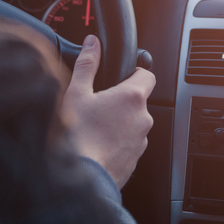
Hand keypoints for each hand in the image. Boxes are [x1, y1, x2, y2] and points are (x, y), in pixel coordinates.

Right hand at [61, 35, 155, 188]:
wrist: (78, 180)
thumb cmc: (76, 136)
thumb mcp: (76, 93)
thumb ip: (87, 64)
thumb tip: (92, 43)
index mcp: (131, 97)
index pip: (147, 75)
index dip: (135, 72)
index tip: (121, 75)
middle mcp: (142, 119)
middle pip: (138, 101)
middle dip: (120, 100)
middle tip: (97, 104)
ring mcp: (140, 142)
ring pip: (133, 124)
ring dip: (118, 122)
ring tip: (93, 127)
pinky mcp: (134, 160)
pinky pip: (128, 144)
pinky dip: (116, 141)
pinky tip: (96, 144)